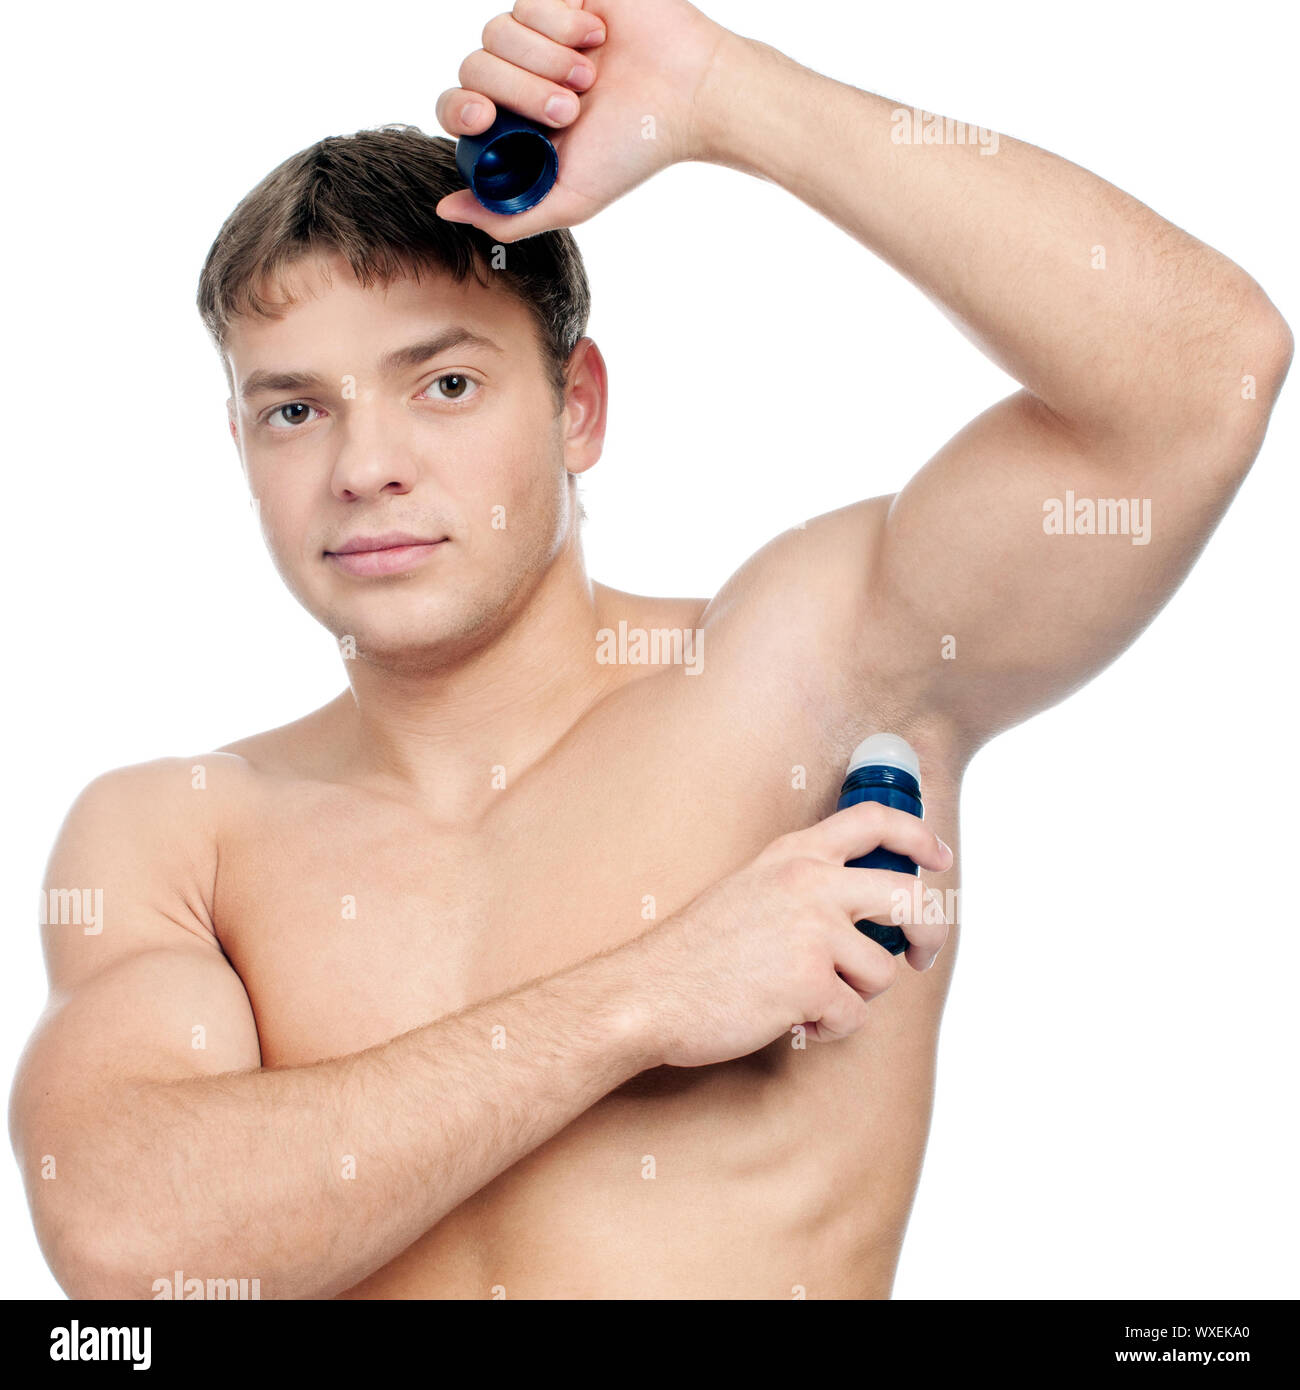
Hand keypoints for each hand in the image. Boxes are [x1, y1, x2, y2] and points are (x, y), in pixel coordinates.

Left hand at [434, 0, 735, 239]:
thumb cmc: (636, 150)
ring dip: (545, 61)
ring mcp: (539, 34)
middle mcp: (522, 75)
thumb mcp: (570, 200)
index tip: (485, 119)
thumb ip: (508, 215)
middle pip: (475, 67)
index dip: (460, 109)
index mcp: (517, 122)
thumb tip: (447, 210)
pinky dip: (562, 22)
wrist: (689, 97)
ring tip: (590, 78)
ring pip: (497, 31)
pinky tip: (597, 38)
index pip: (457, 106)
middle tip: (570, 110)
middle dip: (520, 92)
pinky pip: (529, 0)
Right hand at [623, 800, 953, 1068]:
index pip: (873, 821)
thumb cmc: (695, 951)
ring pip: (883, 970)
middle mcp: (809, 883)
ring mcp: (812, 931)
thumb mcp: (750, 887)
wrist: (649, 992)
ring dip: (855, 995)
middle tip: (920, 953)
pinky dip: (828, 1028)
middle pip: (908, 895)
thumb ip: (803, 884)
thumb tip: (863, 910)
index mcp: (794, 855)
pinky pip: (854, 1015)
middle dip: (929, 930)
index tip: (938, 859)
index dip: (918, 837)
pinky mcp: (810, 982)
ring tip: (809, 998)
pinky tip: (792, 1020)